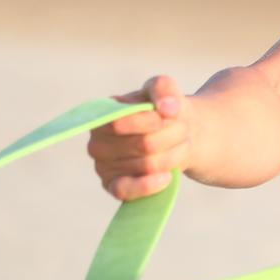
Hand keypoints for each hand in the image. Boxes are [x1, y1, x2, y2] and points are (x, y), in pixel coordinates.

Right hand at [87, 75, 193, 200]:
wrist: (177, 134)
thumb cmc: (164, 110)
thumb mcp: (164, 89)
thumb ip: (163, 88)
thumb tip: (167, 109)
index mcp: (102, 116)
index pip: (120, 123)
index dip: (151, 121)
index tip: (172, 115)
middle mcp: (97, 143)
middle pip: (143, 145)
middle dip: (171, 136)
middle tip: (183, 129)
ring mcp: (103, 168)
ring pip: (147, 165)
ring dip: (173, 154)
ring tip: (180, 144)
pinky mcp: (114, 187)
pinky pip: (127, 191)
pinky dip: (150, 185)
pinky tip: (167, 177)